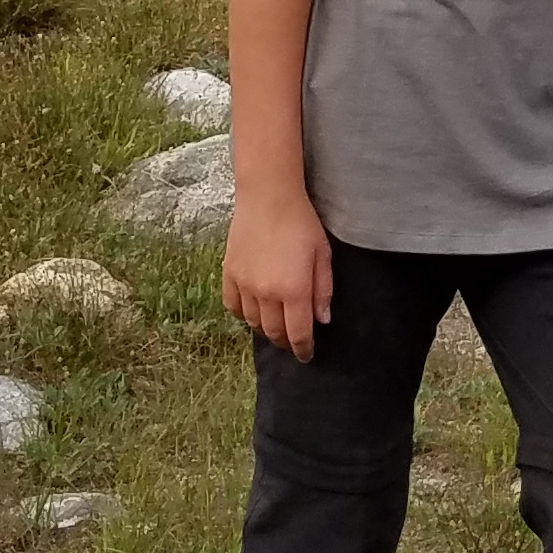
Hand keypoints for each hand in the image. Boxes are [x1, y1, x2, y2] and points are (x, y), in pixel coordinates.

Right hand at [221, 185, 333, 357]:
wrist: (268, 197)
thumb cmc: (301, 222)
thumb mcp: (323, 255)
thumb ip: (323, 290)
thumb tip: (323, 320)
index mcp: (294, 290)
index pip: (298, 333)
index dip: (303, 349)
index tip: (307, 355)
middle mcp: (266, 293)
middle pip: (274, 332)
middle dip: (286, 342)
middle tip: (293, 342)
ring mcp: (244, 285)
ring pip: (253, 322)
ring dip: (266, 329)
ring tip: (276, 327)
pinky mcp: (229, 274)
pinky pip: (233, 307)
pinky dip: (244, 315)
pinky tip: (254, 312)